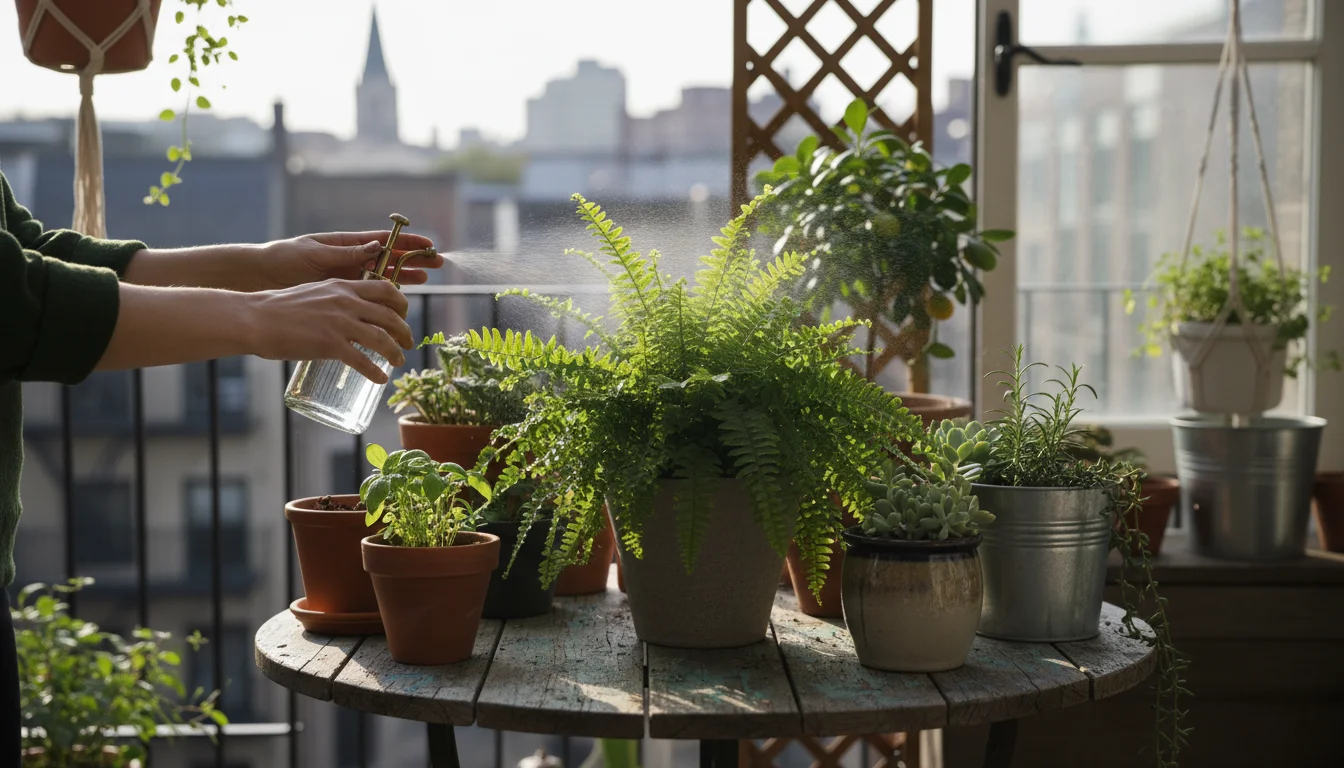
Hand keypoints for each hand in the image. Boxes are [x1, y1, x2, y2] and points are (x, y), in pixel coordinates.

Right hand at [245, 279, 412, 383]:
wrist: (256, 318)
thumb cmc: (279, 308)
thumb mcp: (314, 294)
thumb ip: (334, 301)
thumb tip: (347, 316)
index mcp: (343, 286)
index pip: (385, 288)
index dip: (401, 303)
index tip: (403, 315)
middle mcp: (346, 301)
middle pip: (390, 315)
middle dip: (404, 330)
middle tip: (408, 342)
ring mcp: (339, 323)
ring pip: (382, 338)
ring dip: (395, 352)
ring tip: (398, 361)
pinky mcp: (330, 344)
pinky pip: (362, 361)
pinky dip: (375, 372)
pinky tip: (380, 380)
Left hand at [255, 230, 442, 288]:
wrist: (260, 278)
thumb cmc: (283, 258)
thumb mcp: (316, 252)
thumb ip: (347, 253)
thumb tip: (378, 246)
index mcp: (346, 244)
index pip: (384, 241)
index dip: (407, 241)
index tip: (428, 242)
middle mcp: (351, 261)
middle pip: (390, 259)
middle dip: (414, 260)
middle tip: (437, 262)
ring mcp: (348, 280)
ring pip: (383, 279)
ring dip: (405, 279)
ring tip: (425, 279)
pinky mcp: (341, 298)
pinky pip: (367, 298)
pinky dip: (383, 300)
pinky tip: (399, 302)